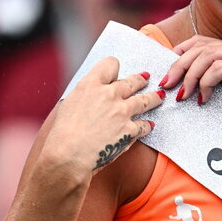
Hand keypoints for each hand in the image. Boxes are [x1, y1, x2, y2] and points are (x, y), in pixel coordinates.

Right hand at [42, 59, 163, 177]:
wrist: (69, 156)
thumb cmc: (62, 134)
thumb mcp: (67, 104)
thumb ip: (84, 95)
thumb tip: (91, 96)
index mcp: (90, 85)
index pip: (110, 64)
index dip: (115, 67)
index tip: (117, 71)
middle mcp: (109, 94)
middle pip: (132, 81)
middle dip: (140, 79)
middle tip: (145, 78)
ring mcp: (122, 112)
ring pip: (145, 100)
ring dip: (153, 98)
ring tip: (159, 96)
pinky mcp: (130, 130)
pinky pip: (144, 125)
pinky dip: (146, 126)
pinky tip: (149, 125)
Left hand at [161, 34, 221, 137]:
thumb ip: (217, 81)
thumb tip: (187, 82)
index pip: (203, 42)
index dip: (181, 54)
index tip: (168, 73)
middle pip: (202, 47)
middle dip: (179, 66)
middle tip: (168, 85)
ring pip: (209, 56)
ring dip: (191, 76)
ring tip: (184, 95)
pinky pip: (221, 68)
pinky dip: (207, 82)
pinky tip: (204, 98)